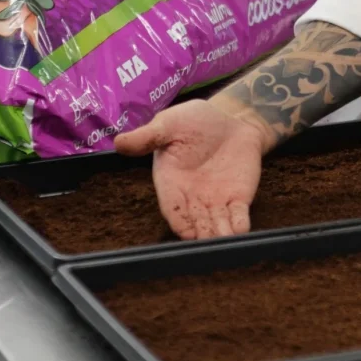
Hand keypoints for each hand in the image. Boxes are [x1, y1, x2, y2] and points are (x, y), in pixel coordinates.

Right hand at [114, 100, 265, 239]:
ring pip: (217, 224)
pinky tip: (242, 231)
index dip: (179, 221)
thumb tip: (119, 143)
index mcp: (171, 182)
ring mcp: (216, 201)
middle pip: (195, 221)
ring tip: (225, 240)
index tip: (185, 232)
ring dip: (221, 234)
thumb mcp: (168, 124)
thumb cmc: (195, 120)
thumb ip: (147, 137)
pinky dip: (240, 226)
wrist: (231, 119)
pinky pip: (238, 217)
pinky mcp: (238, 199)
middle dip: (202, 232)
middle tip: (208, 241)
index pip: (173, 208)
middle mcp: (192, 197)